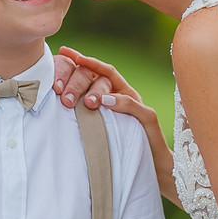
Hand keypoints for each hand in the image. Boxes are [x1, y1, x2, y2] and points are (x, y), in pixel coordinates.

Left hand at [57, 46, 179, 205]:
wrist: (154, 167)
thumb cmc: (126, 147)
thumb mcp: (103, 127)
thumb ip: (91, 113)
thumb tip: (65, 102)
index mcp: (116, 94)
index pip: (98, 70)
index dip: (81, 59)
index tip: (63, 51)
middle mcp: (128, 95)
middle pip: (104, 75)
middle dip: (82, 75)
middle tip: (62, 85)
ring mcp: (138, 105)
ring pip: (117, 87)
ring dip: (97, 88)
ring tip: (79, 95)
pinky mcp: (148, 118)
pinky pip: (135, 106)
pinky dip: (120, 102)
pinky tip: (105, 101)